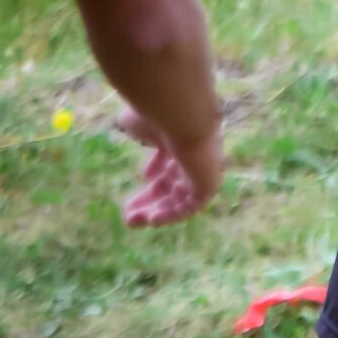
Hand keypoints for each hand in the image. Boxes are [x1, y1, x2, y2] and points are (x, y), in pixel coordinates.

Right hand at [118, 107, 224, 227]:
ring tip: (131, 222)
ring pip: (179, 199)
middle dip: (150, 200)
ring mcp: (203, 172)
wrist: (181, 115)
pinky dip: (172, 215)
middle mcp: (196, 157)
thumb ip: (140, 134)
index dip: (157, 170)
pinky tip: (151, 220)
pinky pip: (191, 207)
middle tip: (128, 214)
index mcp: (182, 139)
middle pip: (174, 184)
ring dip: (156, 212)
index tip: (144, 176)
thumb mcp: (139, 125)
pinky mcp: (209, 185)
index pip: (174, 161)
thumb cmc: (155, 116)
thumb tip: (143, 138)